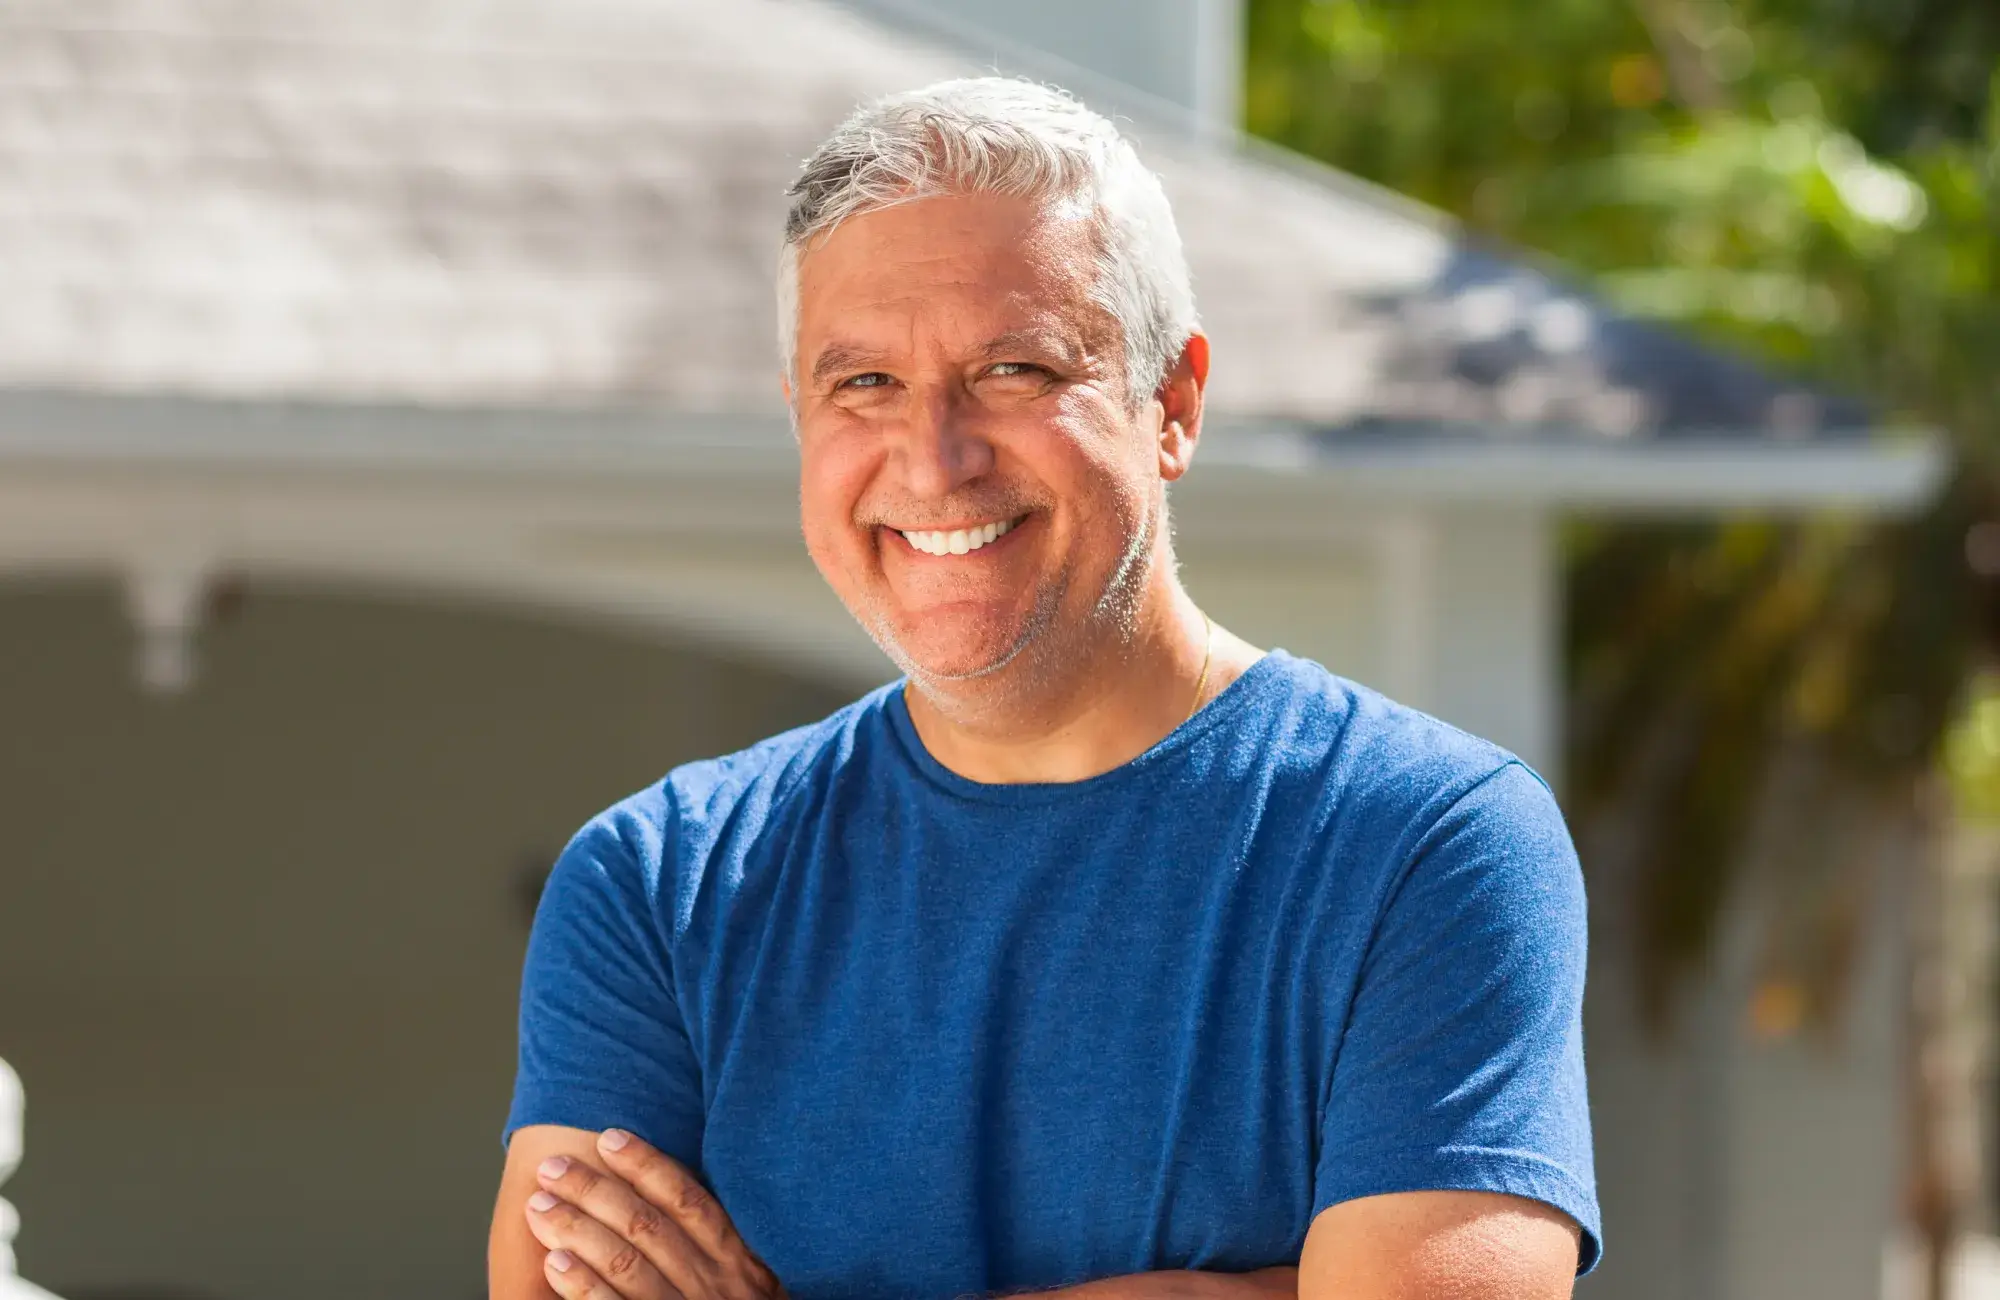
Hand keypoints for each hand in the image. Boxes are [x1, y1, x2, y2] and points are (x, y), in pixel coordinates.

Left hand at [525, 1128, 785, 1299]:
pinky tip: (554, 1263)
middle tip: (552, 1167)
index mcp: (737, 1260)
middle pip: (647, 1225)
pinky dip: (583, 1285)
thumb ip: (719, 1243)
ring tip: (539, 1205)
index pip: (689, 1200)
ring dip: (577, 1229)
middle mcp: (714, 1284)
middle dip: (595, 1190)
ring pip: (626, 1263)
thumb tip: (667, 1191)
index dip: (647, 1165)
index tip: (608, 1137)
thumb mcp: (748, 1279)